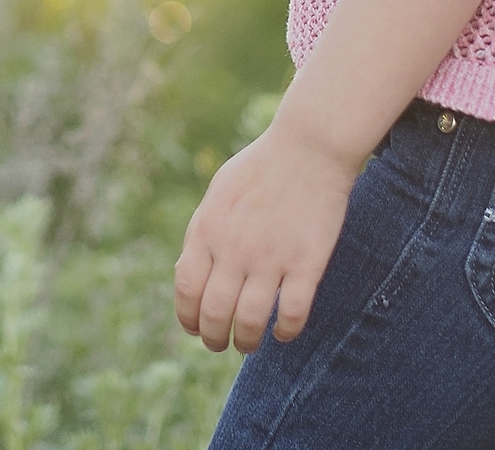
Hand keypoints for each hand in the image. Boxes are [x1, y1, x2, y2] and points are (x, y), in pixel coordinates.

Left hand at [174, 123, 357, 353]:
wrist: (308, 148)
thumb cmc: (259, 169)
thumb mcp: (217, 194)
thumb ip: (201, 233)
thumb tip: (186, 273)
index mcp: (207, 231)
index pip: (187, 290)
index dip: (188, 318)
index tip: (195, 329)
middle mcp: (235, 249)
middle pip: (215, 313)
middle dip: (213, 338)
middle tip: (221, 344)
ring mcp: (271, 258)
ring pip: (251, 322)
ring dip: (247, 342)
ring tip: (249, 345)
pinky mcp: (307, 263)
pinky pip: (293, 314)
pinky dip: (286, 332)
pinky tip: (284, 333)